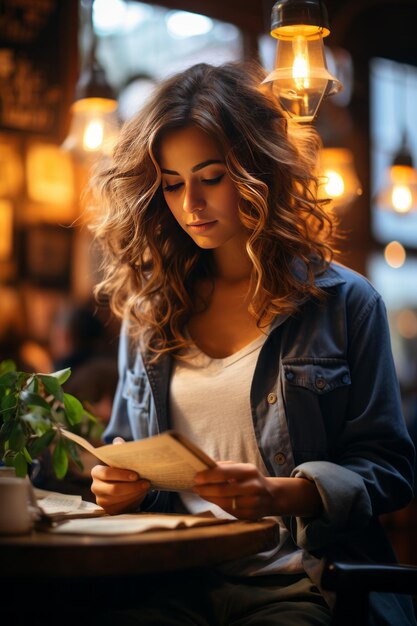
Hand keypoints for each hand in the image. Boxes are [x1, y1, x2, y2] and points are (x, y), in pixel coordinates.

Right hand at [90, 437, 149, 514]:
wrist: (124, 486)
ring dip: (135, 493)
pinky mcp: (109, 510)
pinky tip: (141, 494)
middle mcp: (96, 487)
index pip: (106, 473)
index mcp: (96, 472)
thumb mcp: (122, 460)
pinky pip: (122, 507)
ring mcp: (102, 500)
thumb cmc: (123, 470)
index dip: (121, 474)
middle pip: (114, 489)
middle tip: (146, 482)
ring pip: (120, 499)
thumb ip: (120, 450)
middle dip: (132, 486)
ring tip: (145, 486)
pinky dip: (134, 500)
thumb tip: (118, 441)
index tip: (136, 475)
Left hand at [193, 462, 321, 519]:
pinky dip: (218, 505)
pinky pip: (229, 511)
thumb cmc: (250, 479)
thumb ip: (225, 467)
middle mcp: (253, 487)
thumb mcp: (242, 468)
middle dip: (206, 489)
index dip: (209, 476)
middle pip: (223, 490)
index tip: (196, 477)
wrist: (272, 496)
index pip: (225, 473)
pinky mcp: (250, 515)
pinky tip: (212, 500)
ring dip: (209, 498)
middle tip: (195, 487)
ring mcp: (252, 503)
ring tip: (200, 493)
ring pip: (225, 502)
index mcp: (249, 471)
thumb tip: (204, 467)